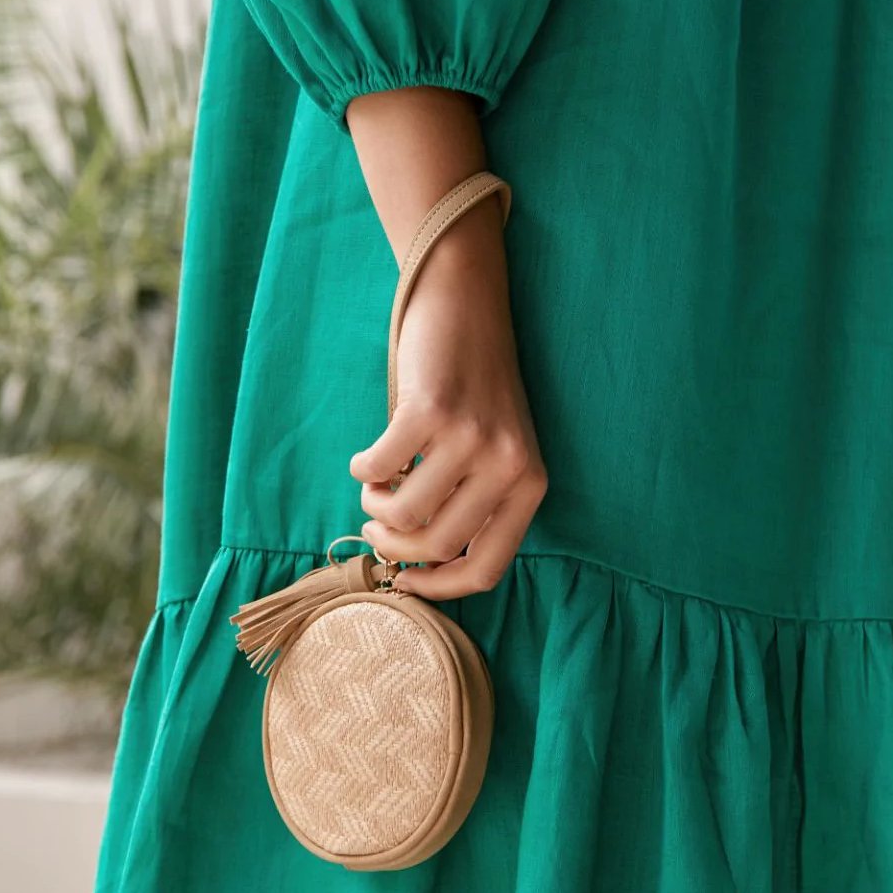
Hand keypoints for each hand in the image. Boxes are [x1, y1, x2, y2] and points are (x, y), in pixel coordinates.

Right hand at [348, 195, 547, 599]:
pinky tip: (367, 457)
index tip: (405, 581)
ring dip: (374, 506)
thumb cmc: (473, 386)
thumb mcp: (493, 452)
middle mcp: (509, 466)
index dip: (438, 588)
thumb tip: (415, 564)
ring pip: (404, 514)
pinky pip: (378, 468)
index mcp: (530, 485)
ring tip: (375, 484)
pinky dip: (362, 469)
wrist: (468, 303)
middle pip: (434, 546)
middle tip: (375, 526)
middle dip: (392, 545)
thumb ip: (469, 503)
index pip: (486, 569)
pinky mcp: (431, 410)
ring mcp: (471, 438)